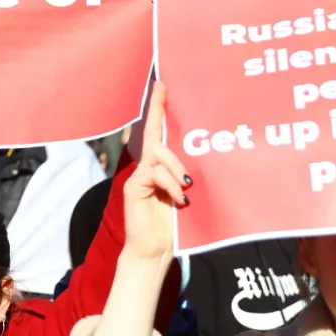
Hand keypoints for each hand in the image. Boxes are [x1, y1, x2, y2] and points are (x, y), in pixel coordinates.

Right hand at [122, 82, 190, 261]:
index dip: (160, 109)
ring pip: (158, 154)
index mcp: (162, 168)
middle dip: (158, 109)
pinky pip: (154, 173)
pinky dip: (170, 184)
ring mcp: (139, 175)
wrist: (155, 250)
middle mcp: (148, 167)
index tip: (162, 85)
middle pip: (154, 135)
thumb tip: (201, 163)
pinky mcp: (134, 186)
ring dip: (176, 167)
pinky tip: (180, 199)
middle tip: (161, 86)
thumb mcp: (187, 196)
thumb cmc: (175, 226)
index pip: (161, 134)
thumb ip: (188, 177)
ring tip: (187, 187)